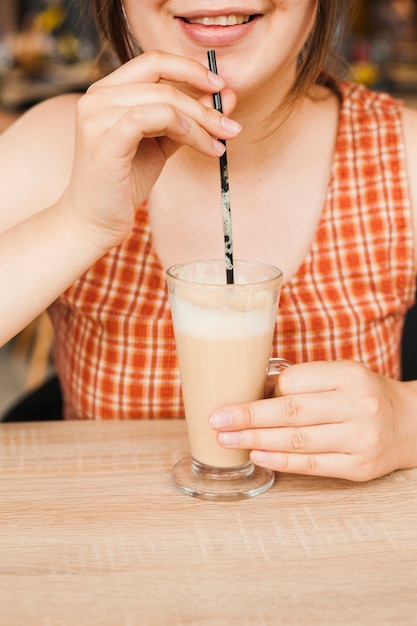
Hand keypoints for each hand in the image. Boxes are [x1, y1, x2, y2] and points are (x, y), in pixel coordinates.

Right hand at [60, 50, 240, 250]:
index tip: (221, 87)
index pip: (154, 61)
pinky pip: (151, 117)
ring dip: (200, 122)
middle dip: (204, 104)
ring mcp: (96, 116)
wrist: (95, 221)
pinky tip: (199, 144)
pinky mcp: (103, 140)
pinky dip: (182, 128)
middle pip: (163, 80)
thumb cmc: (124, 183)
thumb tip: (225, 98)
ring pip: (163, 100)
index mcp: (108, 91)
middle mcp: (97, 96)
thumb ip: (187, 120)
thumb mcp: (160, 145)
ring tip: (218, 144)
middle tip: (231, 127)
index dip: (191, 68)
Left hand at [209, 360, 416, 480]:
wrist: (410, 424)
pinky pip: (312, 465)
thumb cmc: (363, 395)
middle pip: (291, 412)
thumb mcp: (340, 375)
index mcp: (349, 375)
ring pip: (298, 440)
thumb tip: (254, 390)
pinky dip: (281, 460)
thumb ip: (303, 381)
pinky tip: (257, 455)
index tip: (237, 396)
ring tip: (227, 439)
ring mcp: (360, 438)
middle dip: (248, 416)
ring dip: (256, 439)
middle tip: (217, 420)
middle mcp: (358, 405)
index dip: (264, 390)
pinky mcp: (359, 466)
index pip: (295, 381)